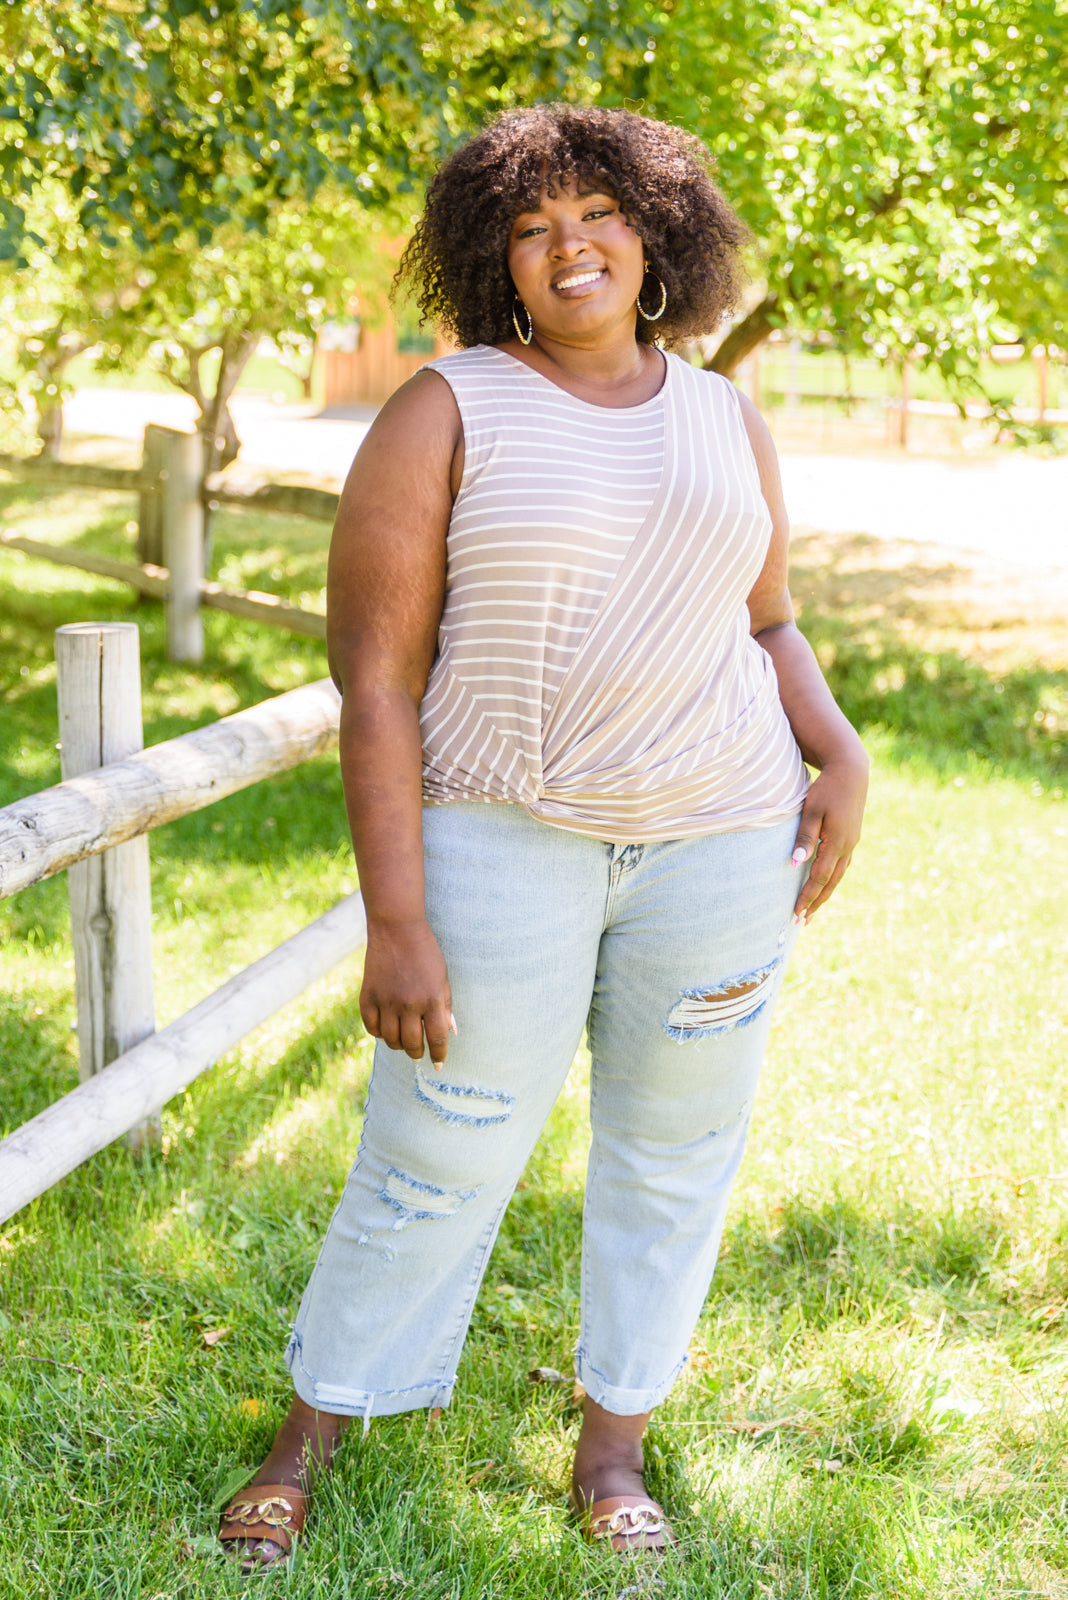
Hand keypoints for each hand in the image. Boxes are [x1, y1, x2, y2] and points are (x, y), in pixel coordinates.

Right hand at [359, 918, 454, 1068]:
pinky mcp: (368, 997)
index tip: (439, 1064)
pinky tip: (386, 1028)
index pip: (437, 1039)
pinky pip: (372, 1027)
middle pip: (412, 1044)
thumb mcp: (442, 978)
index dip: (439, 1055)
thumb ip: (445, 1006)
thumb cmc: (425, 953)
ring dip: (399, 1045)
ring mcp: (386, 1001)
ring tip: (404, 1040)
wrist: (396, 929)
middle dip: (417, 1053)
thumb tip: (449, 1033)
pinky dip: (379, 1032)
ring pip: (391, 1040)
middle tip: (418, 1053)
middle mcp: (409, 1004)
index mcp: (432, 999)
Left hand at [790, 756, 868, 922]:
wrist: (851, 772)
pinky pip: (842, 865)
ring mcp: (852, 843)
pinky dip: (832, 878)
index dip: (807, 897)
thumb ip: (804, 838)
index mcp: (837, 843)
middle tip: (803, 922)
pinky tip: (826, 883)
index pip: (819, 878)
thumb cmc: (827, 789)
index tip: (795, 914)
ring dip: (825, 894)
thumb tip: (795, 864)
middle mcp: (847, 847)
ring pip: (838, 876)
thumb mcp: (812, 811)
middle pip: (830, 883)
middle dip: (816, 903)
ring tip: (813, 909)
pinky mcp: (851, 837)